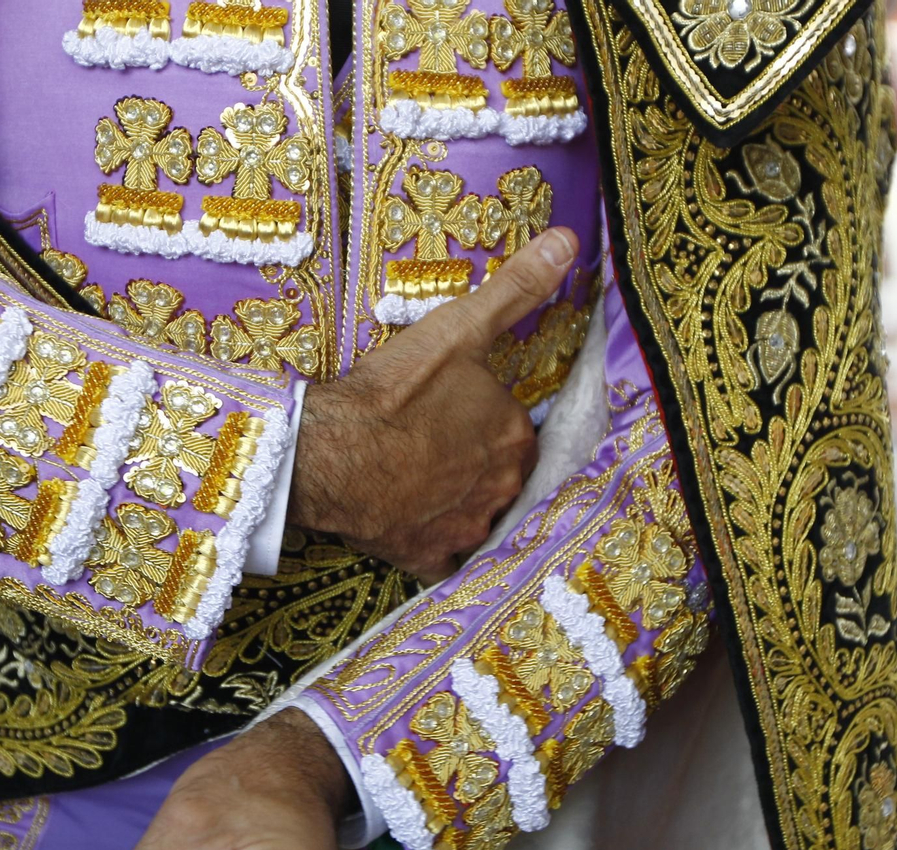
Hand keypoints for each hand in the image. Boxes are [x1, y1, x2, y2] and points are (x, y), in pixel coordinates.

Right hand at [291, 227, 577, 581]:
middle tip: (434, 445)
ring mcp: (466, 529)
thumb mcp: (459, 327)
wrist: (328, 452)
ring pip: (476, 516)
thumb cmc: (393, 391)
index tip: (454, 413)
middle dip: (476, 464)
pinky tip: (413, 528)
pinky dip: (432, 545)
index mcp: (516, 436)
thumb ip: (516, 289)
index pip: (516, 431)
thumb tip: (567, 242)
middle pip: (500, 475)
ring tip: (421, 481)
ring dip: (458, 503)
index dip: (486, 421)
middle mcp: (502, 488)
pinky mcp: (428, 558)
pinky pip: (442, 559)